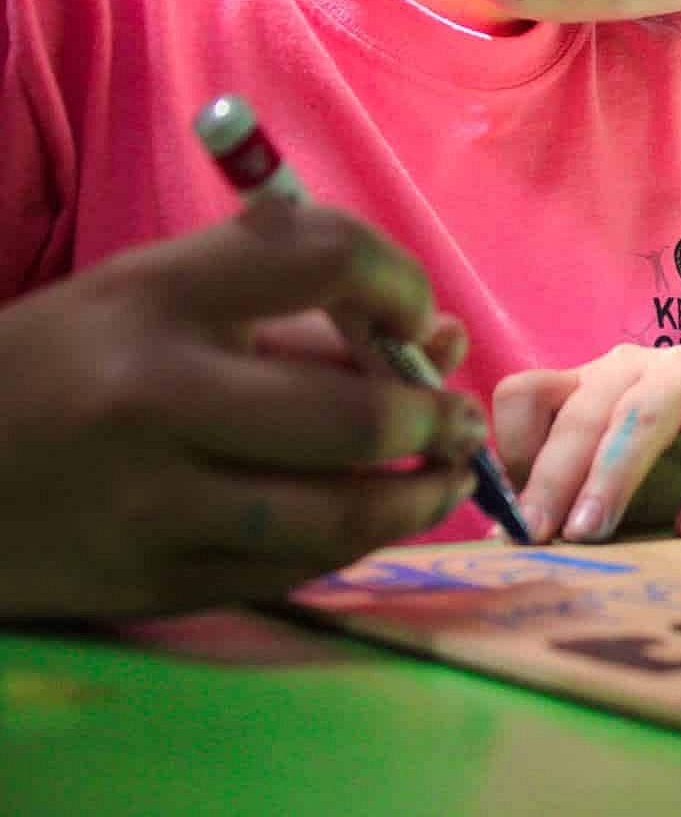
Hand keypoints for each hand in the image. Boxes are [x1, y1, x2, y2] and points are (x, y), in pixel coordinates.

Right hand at [0, 202, 484, 619]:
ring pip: (336, 513)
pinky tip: (376, 520)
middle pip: (353, 413)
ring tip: (444, 475)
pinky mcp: (150, 580)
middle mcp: (155, 395)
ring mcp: (150, 500)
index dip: (398, 283)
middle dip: (433, 419)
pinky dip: (353, 543)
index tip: (414, 314)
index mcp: (156, 296)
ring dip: (418, 496)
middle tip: (457, 420)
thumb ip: (298, 312)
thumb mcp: (157, 301)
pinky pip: (293, 569)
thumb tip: (444, 342)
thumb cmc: (63, 367)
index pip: (324, 258)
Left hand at [493, 346, 680, 543]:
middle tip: (540, 534)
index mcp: (588, 381)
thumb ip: (572, 496)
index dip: (511, 450)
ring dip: (613, 476)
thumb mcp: (620, 476)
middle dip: (555, 477)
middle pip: (581, 412)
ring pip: (641, 415)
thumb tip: (504, 543)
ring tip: (594, 530)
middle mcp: (630, 366)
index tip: (514, 513)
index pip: (525, 394)